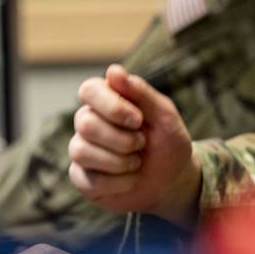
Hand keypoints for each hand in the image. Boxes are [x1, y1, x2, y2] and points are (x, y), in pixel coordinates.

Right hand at [69, 63, 200, 226]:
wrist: (173, 180)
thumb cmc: (168, 141)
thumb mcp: (164, 115)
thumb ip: (140, 92)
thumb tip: (113, 70)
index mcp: (106, 100)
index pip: (89, 90)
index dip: (112, 106)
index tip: (138, 119)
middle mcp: (88, 122)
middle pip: (85, 123)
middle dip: (121, 139)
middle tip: (142, 143)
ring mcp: (82, 150)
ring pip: (81, 151)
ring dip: (119, 161)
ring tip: (136, 162)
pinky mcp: (82, 178)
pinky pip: (87, 179)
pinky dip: (117, 182)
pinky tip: (130, 179)